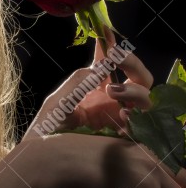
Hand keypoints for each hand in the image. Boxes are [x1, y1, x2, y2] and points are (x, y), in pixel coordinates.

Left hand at [25, 29, 151, 136]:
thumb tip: (103, 64)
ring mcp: (118, 117)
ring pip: (144, 97)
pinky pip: (140, 126)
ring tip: (112, 91)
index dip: (112, 45)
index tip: (106, 32)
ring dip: (134, 89)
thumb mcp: (60, 100)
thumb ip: (80, 80)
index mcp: (96, 86)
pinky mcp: (121, 137)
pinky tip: (122, 115)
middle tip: (117, 59)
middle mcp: (111, 99)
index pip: (110, 61)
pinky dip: (136, 118)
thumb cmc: (48, 127)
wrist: (43, 155)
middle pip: (138, 76)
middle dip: (132, 63)